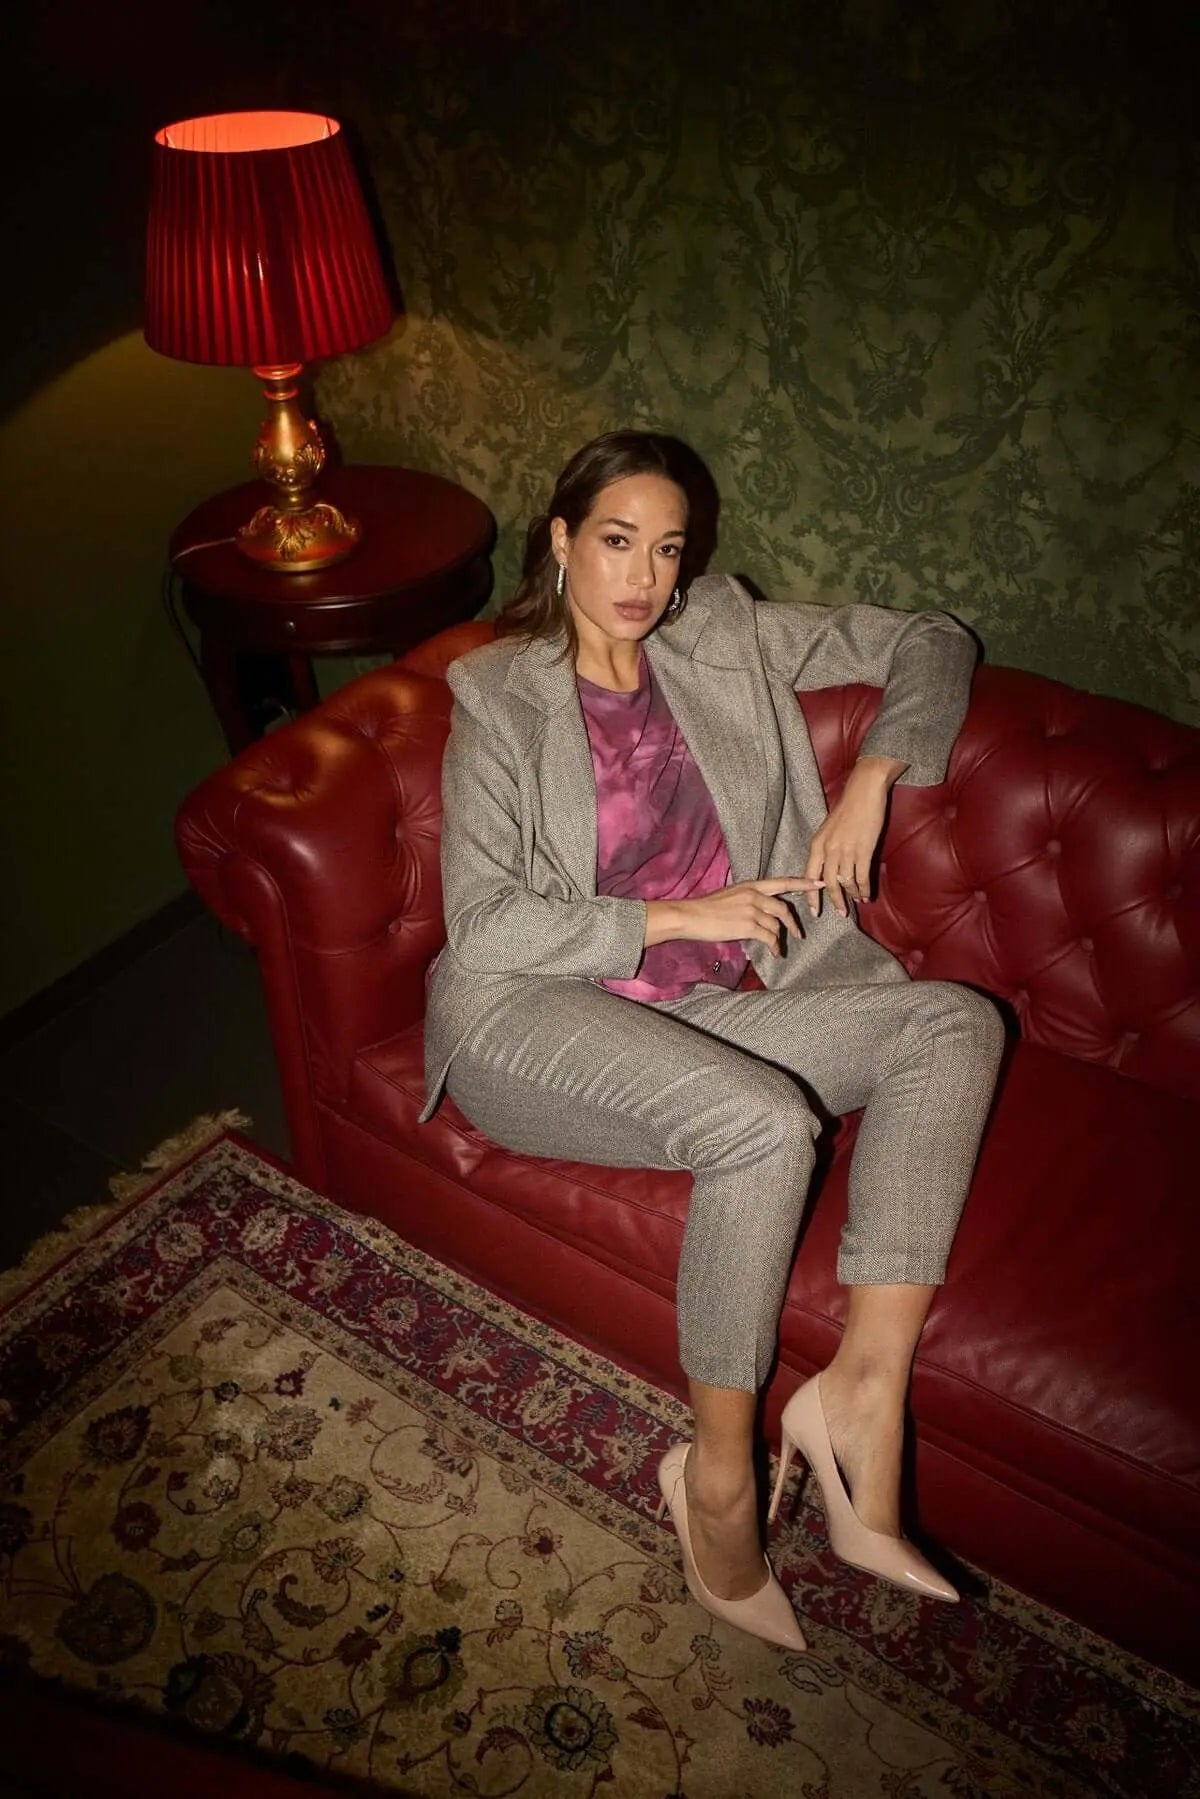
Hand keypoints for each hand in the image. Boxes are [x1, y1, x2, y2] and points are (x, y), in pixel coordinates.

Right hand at [645, 878, 823, 957]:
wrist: (690, 916)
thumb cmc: (706, 908)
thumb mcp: (730, 896)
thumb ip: (748, 899)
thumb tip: (760, 912)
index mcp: (750, 885)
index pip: (782, 882)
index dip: (803, 883)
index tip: (819, 884)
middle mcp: (754, 895)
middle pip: (784, 908)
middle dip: (793, 923)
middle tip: (798, 933)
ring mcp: (752, 910)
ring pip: (776, 925)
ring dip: (780, 938)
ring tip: (778, 947)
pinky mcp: (748, 925)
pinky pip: (769, 937)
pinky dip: (774, 946)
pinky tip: (774, 952)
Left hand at [804, 756, 905, 916]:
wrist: (863, 792)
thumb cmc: (847, 808)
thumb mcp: (828, 829)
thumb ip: (826, 848)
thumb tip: (827, 867)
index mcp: (817, 844)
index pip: (809, 876)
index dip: (811, 896)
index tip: (814, 911)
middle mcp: (829, 850)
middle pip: (828, 884)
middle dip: (835, 901)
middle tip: (840, 913)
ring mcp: (846, 852)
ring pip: (846, 883)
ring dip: (852, 895)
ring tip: (857, 903)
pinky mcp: (863, 851)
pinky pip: (862, 877)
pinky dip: (865, 889)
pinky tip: (867, 895)